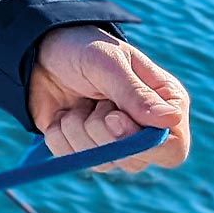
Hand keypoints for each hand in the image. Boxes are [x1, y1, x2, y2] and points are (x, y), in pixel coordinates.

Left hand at [27, 26, 190, 174]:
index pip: (173, 149)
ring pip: (102, 162)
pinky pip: (71, 159)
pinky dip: (59, 135)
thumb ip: (134, 92)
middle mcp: (145, 130)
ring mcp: (115, 143)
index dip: (144, 144)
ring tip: (80, 102)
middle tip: (95, 100)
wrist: (40, 52)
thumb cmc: (83, 49)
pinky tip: (63, 113)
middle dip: (103, 131)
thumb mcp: (107, 62)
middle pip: (135, 161)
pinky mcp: (84, 150)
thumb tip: (169, 120)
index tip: (113, 116)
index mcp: (165, 105)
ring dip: (79, 129)